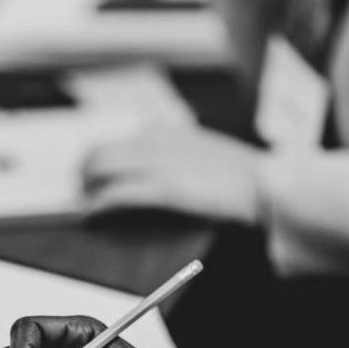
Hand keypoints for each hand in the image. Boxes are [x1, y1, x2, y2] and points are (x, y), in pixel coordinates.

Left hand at [82, 127, 265, 224]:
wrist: (266, 186)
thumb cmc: (243, 178)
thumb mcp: (208, 153)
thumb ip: (181, 154)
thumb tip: (162, 169)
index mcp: (169, 132)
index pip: (120, 140)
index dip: (101, 158)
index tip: (95, 174)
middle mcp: (158, 142)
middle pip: (101, 151)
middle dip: (85, 173)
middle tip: (82, 193)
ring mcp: (159, 163)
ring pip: (101, 168)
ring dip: (87, 188)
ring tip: (84, 205)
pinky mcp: (163, 188)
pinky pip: (116, 193)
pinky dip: (99, 204)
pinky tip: (92, 214)